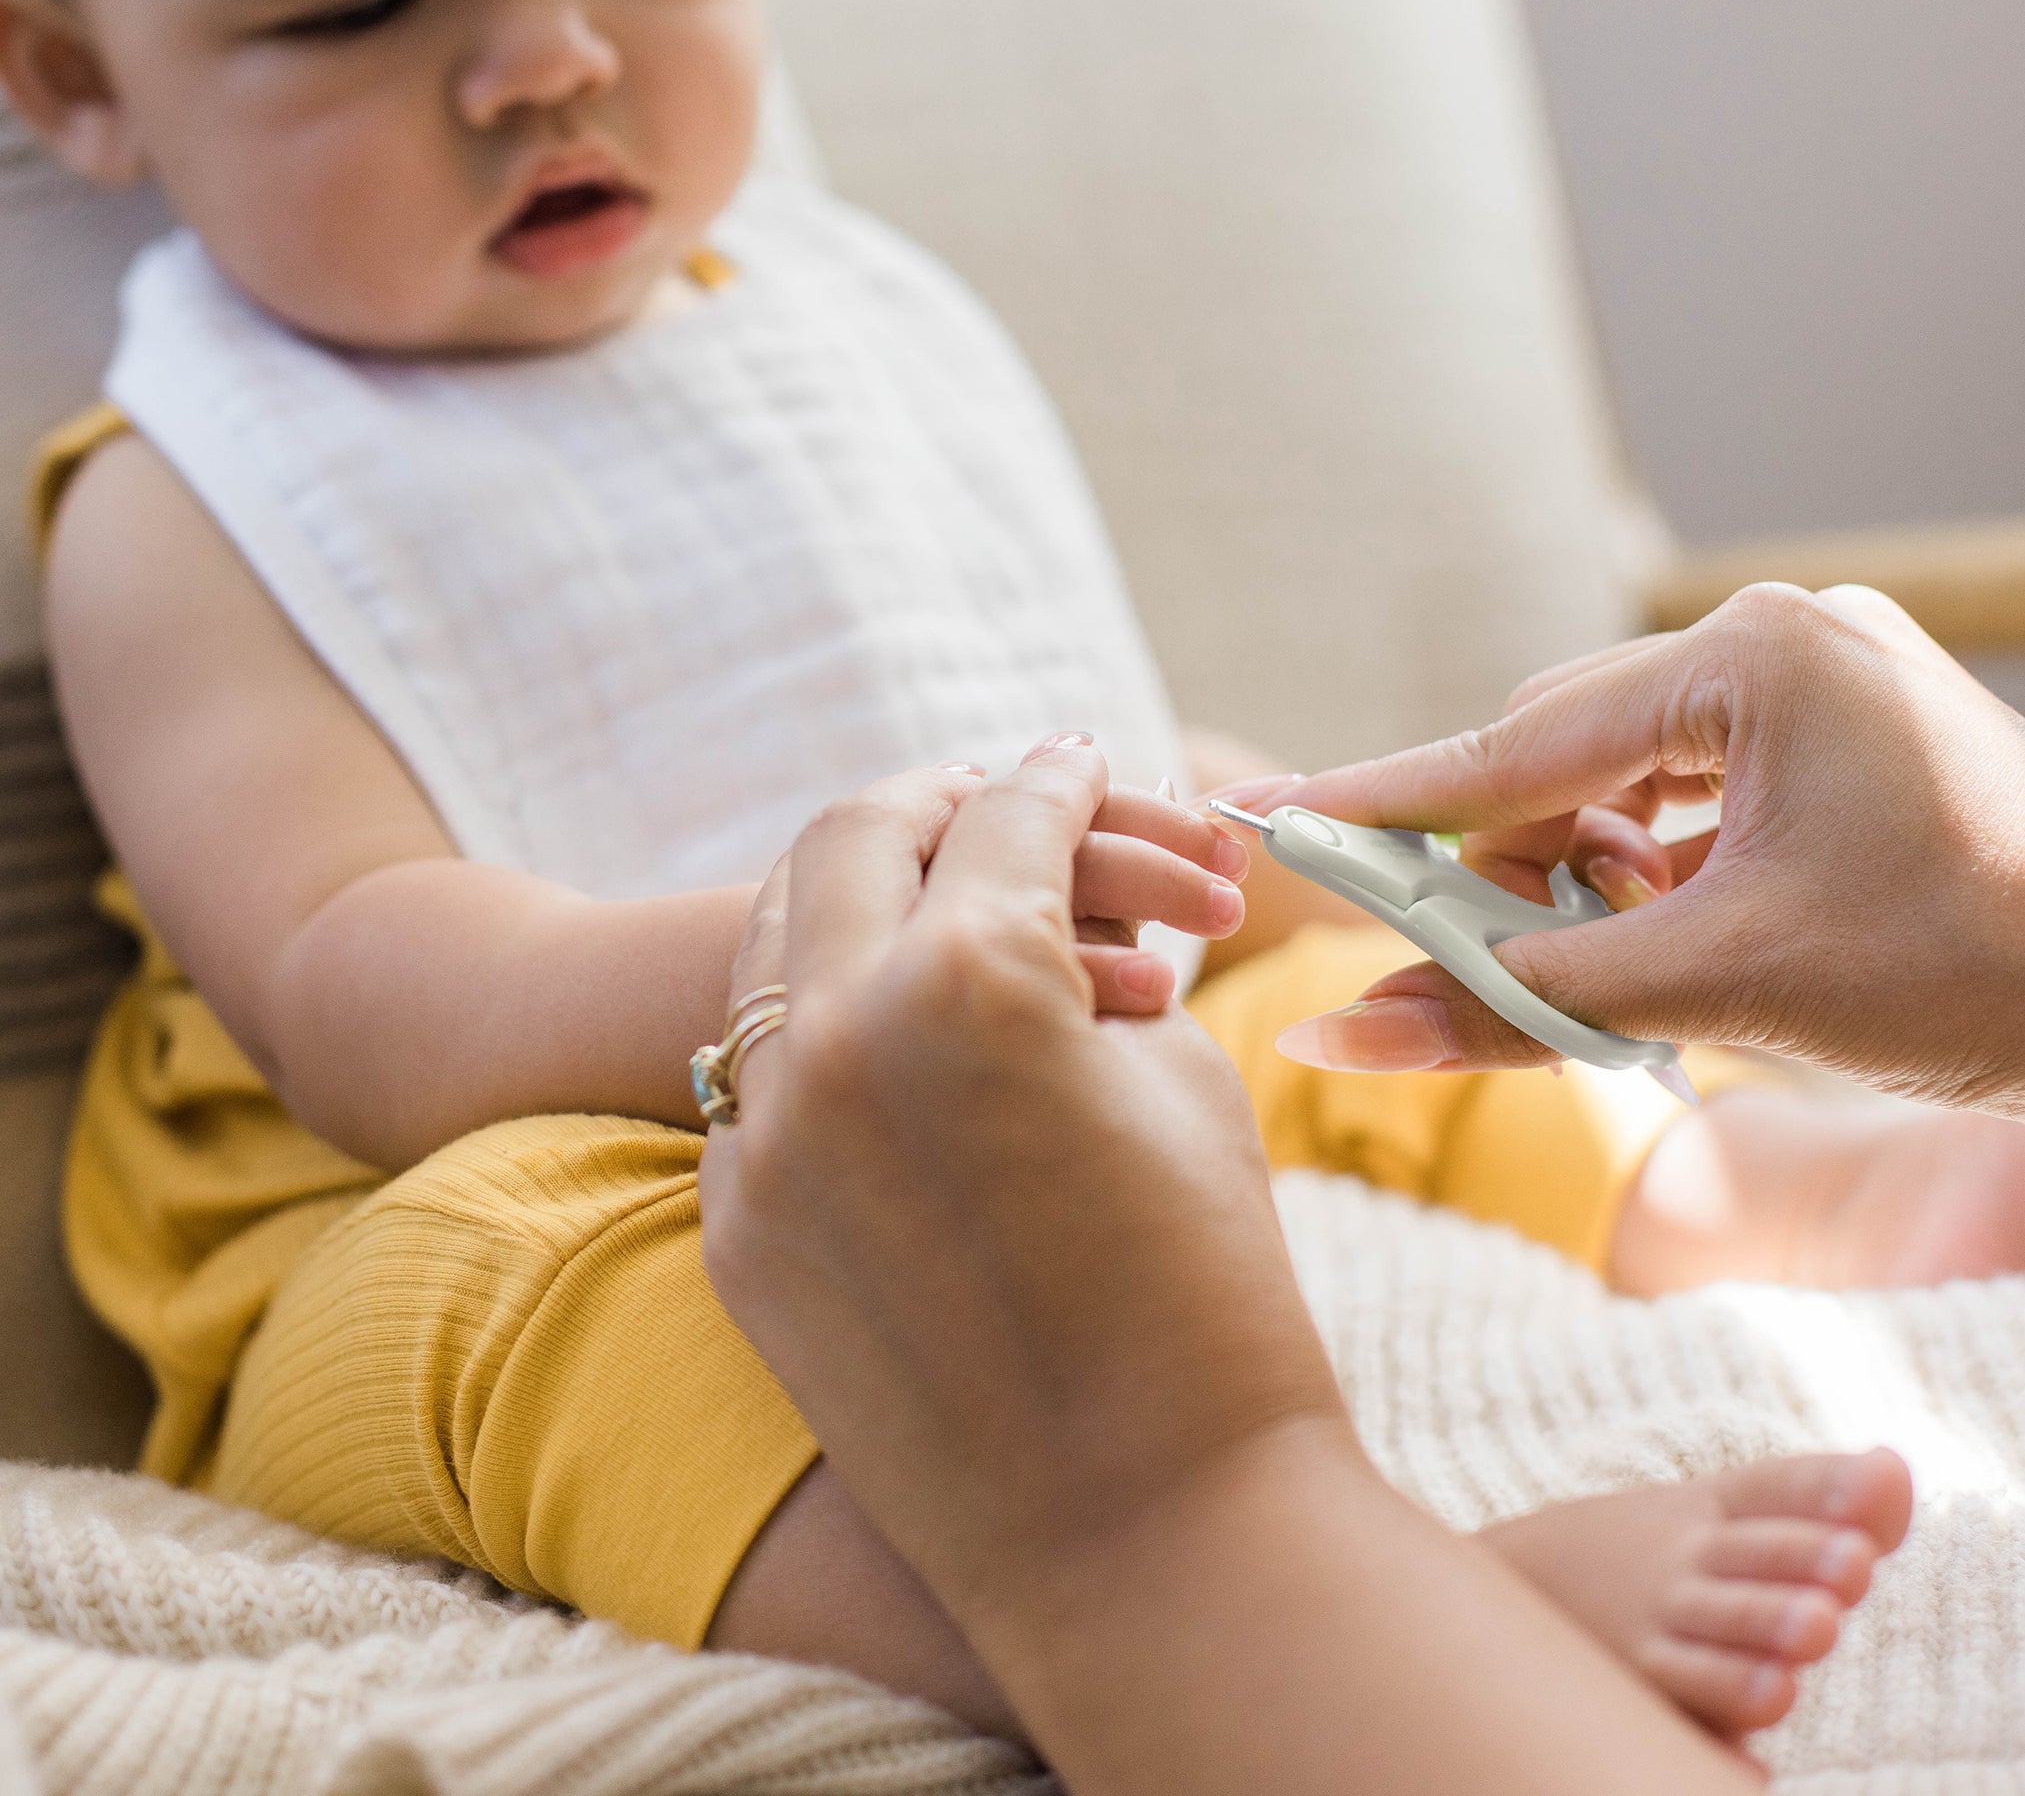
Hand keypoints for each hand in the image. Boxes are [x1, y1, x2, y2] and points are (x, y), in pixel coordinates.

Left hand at [701, 738, 1341, 1624]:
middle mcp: (834, 1038)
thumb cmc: (1209, 1296)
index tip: (1082, 758)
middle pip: (855, 837)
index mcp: (969, 979)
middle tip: (1000, 800)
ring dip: (858, 898)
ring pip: (776, 946)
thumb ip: (1092, 963)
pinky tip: (891, 1039)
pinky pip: (756, 1081)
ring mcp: (760, 1140)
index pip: (1009, 818)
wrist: (1149, 1535)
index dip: (1063, 776)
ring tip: (936, 898)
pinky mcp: (732, 1231)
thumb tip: (1053, 905)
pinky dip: (822, 1031)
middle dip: (938, 800)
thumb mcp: (1178, 1081)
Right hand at [1248, 585, 2024, 1112]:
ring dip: (1576, 871)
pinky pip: (1685, 787)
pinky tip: (1663, 929)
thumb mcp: (1715, 988)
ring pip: (1617, 772)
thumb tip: (1343, 1029)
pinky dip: (1645, 866)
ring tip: (1592, 962)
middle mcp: (1780, 639)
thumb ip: (1512, 1001)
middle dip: (1499, 860)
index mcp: (1757, 659)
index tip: (1275, 816)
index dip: (1388, 799)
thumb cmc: (1970, 982)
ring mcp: (1813, 676)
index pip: (1519, 740)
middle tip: (1437, 956)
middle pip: (1561, 749)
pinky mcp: (1834, 728)